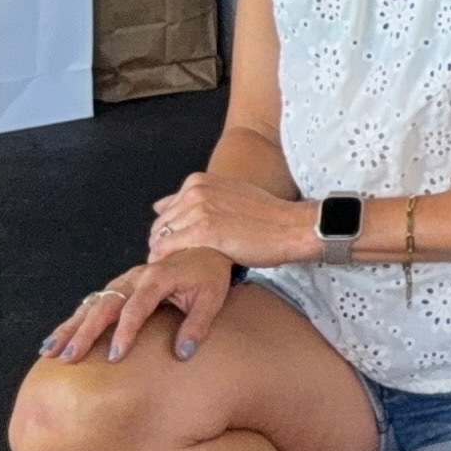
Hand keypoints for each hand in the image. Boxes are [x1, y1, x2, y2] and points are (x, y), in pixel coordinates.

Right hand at [42, 252, 238, 362]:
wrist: (205, 247)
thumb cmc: (209, 274)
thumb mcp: (212, 298)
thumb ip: (198, 325)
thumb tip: (182, 354)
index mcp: (157, 278)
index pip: (136, 308)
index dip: (125, 331)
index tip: (115, 356)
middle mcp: (135, 278)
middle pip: (104, 305)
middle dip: (85, 332)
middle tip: (70, 357)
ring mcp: (124, 281)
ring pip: (91, 304)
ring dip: (70, 327)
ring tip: (50, 351)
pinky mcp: (119, 286)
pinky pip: (92, 304)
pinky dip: (73, 321)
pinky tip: (56, 339)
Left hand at [145, 168, 309, 270]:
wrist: (291, 228)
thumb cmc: (266, 217)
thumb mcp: (228, 196)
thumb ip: (196, 199)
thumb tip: (159, 206)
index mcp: (199, 181)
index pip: (165, 210)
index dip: (171, 232)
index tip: (184, 246)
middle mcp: (195, 191)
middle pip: (159, 225)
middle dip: (165, 245)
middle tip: (183, 262)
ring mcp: (199, 209)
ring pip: (159, 238)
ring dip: (166, 256)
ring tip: (182, 268)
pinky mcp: (203, 231)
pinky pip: (166, 249)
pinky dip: (167, 261)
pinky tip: (180, 269)